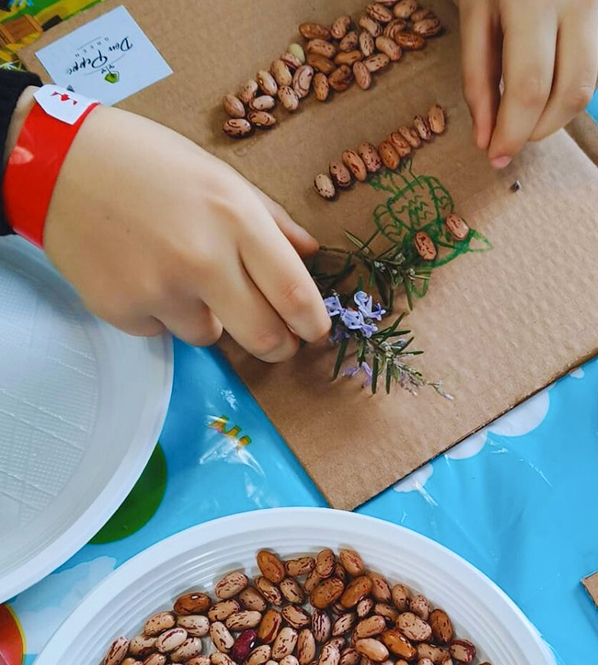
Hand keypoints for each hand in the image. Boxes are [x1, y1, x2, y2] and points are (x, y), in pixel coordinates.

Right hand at [11, 100, 329, 361]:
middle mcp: (203, 260)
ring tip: (180, 275)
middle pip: (264, 337)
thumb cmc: (147, 162)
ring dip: (208, 318)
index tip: (316, 331)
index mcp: (236, 219)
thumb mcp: (219, 175)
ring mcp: (159, 290)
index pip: (295, 293)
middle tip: (278, 341)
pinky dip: (162, 314)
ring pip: (210, 337)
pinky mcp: (122, 310)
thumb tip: (310, 253)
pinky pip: (163, 332)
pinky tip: (142, 275)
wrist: (57, 163)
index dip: (313, 323)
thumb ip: (270, 218)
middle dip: (279, 346)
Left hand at [459, 0, 597, 165]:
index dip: (513, 132)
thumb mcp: (476, 7)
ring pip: (594, 83)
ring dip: (559, 107)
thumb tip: (487, 138)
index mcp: (532, 0)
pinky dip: (583, 79)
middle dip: (540, 129)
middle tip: (515, 133)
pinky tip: (561, 64)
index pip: (529, 89)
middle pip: (572, 95)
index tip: (496, 156)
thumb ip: (478, 76)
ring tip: (533, 96)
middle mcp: (582, 0)